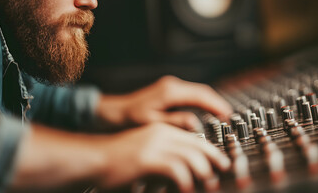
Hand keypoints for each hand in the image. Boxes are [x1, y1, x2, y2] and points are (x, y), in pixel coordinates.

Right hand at [95, 123, 230, 192]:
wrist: (93, 158)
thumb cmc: (118, 161)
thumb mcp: (146, 154)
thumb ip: (165, 158)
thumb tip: (186, 172)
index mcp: (162, 130)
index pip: (195, 139)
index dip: (213, 152)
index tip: (223, 164)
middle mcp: (161, 133)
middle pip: (198, 145)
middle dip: (215, 162)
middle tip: (222, 177)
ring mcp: (155, 144)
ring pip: (192, 156)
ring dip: (204, 173)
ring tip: (209, 186)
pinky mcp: (147, 158)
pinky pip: (177, 170)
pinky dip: (186, 183)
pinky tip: (186, 191)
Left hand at [96, 76, 231, 130]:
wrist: (117, 112)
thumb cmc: (131, 119)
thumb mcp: (153, 123)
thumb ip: (175, 122)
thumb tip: (195, 122)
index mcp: (170, 91)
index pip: (200, 95)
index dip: (216, 105)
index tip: (227, 115)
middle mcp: (173, 85)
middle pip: (203, 90)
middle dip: (217, 102)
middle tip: (229, 116)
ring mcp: (172, 86)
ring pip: (199, 91)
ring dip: (211, 101)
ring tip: (222, 115)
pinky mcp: (171, 90)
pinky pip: (192, 93)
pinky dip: (203, 101)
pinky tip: (208, 111)